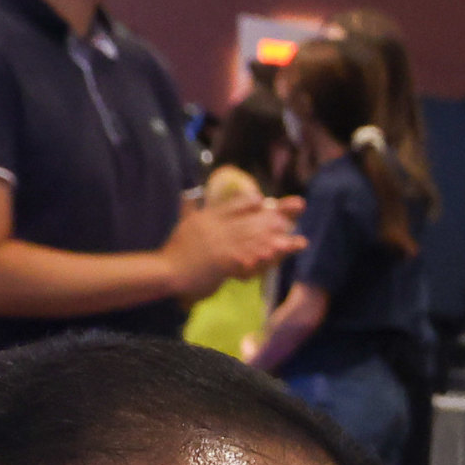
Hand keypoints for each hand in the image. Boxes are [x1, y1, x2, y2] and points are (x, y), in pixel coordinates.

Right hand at [170, 191, 296, 293]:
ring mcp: (221, 243)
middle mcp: (218, 226)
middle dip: (278, 213)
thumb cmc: (174, 251)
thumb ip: (189, 209)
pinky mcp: (223, 261)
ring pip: (256, 237)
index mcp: (209, 216)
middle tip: (299, 207)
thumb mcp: (183, 224)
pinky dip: (263, 256)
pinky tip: (277, 255)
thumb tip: (188, 194)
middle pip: (253, 218)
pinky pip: (247, 258)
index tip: (266, 200)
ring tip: (299, 239)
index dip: (254, 201)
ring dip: (279, 238)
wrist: (165, 270)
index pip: (235, 203)